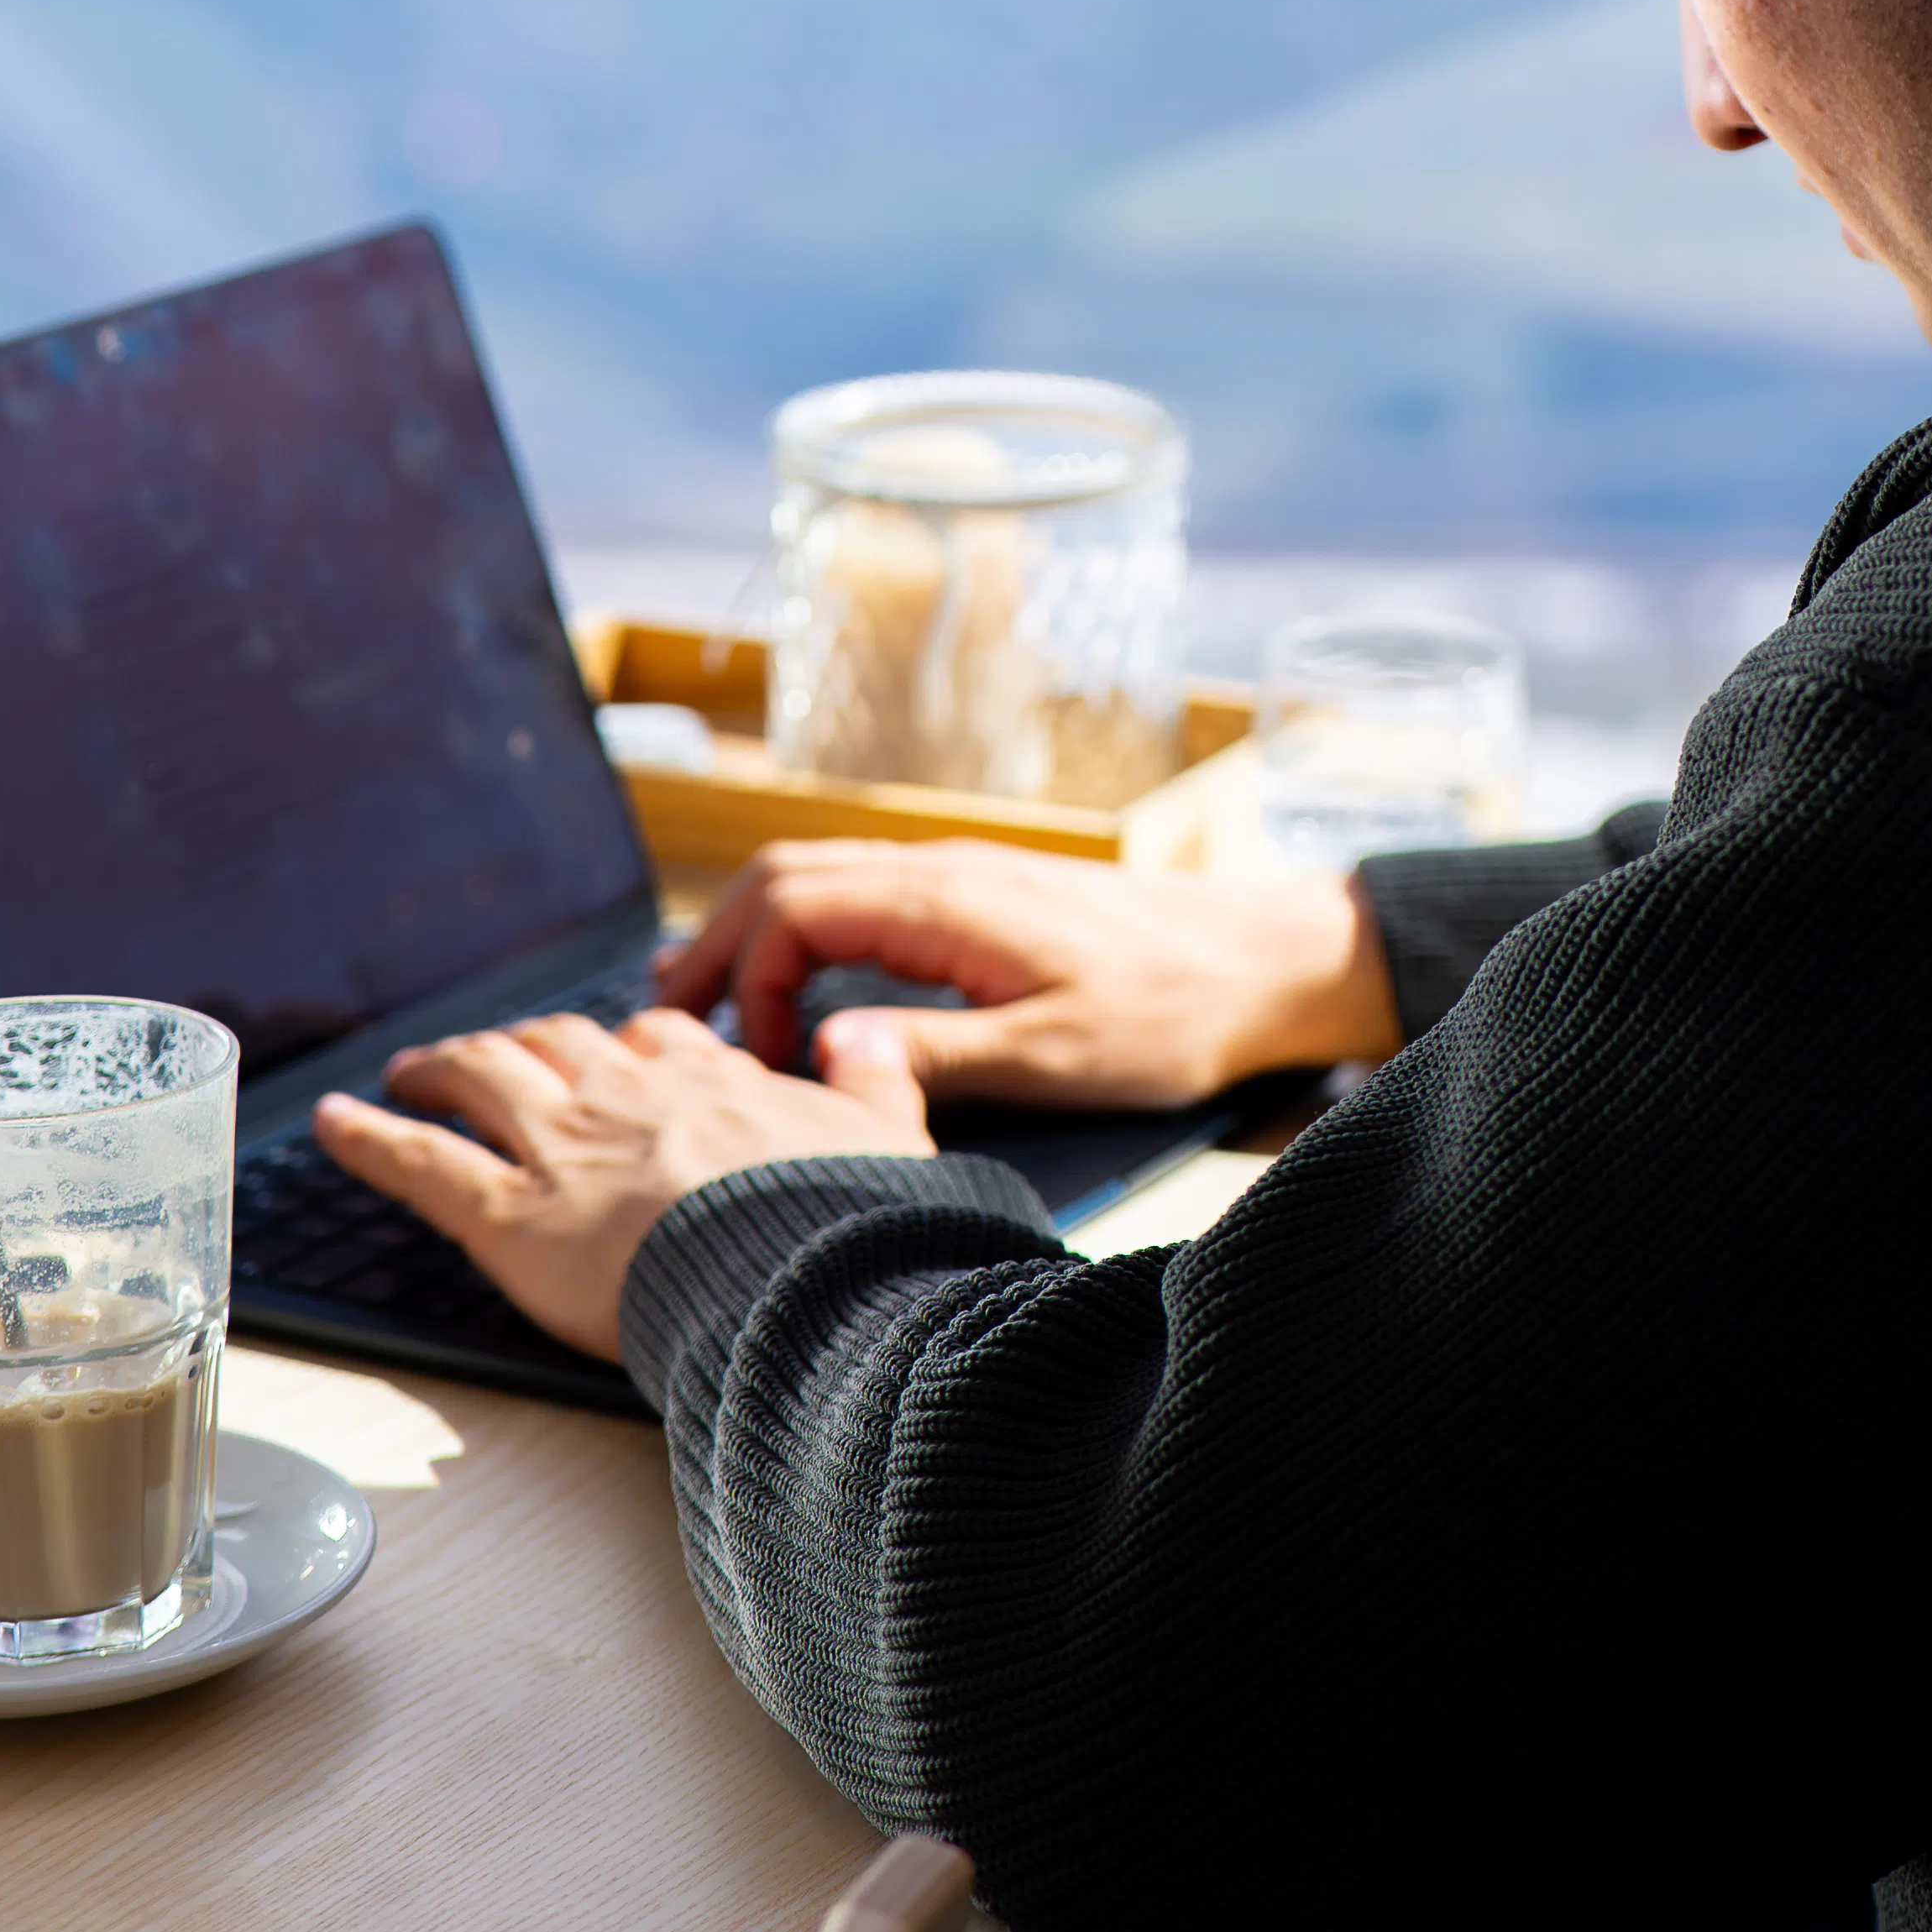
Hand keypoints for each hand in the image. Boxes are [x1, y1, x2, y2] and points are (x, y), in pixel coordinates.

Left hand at [311, 1007, 933, 1362]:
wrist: (797, 1275)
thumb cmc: (851, 1221)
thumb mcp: (895, 1136)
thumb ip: (880, 1081)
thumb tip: (874, 1037)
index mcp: (713, 1081)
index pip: (657, 1041)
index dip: (630, 1047)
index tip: (620, 1052)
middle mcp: (626, 1095)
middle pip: (559, 1044)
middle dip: (523, 1043)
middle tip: (493, 1053)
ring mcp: (562, 1149)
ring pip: (483, 1080)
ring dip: (442, 1067)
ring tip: (410, 1068)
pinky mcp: (510, 1215)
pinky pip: (421, 1163)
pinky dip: (368, 1138)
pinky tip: (329, 1120)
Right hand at [651, 839, 1400, 1106]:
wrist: (1260, 964)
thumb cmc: (1169, 1015)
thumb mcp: (1053, 1057)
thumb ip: (937, 1053)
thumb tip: (829, 1055)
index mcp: (948, 900)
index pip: (792, 907)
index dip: (750, 980)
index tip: (759, 1062)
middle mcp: (942, 869)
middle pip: (785, 877)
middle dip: (718, 947)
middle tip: (671, 1029)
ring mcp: (960, 876)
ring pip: (820, 877)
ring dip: (757, 936)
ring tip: (712, 1012)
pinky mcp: (980, 897)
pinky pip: (864, 894)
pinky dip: (807, 934)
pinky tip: (801, 989)